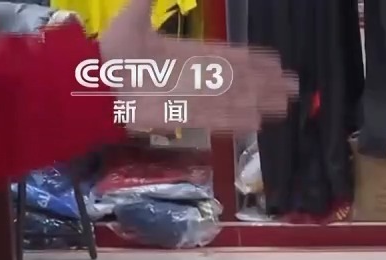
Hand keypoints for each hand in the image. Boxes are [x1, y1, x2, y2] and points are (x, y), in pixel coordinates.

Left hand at [98, 0, 296, 132]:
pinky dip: (238, 121)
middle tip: (293, 87)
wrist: (92, 85)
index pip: (226, 57)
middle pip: (238, 81)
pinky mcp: (185, 117)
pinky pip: (217, 119)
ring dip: (261, 102)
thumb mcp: (132, 20)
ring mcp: (191, 98)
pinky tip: (258, 122)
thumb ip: (148, 0)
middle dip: (266, 84)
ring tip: (285, 104)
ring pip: (234, 100)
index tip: (274, 62)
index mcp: (185, 54)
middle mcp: (193, 77)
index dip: (251, 60)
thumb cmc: (111, 53)